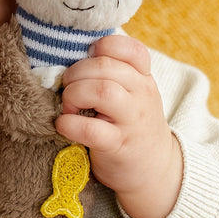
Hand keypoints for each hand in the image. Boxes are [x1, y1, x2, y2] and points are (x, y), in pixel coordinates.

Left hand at [56, 34, 181, 217]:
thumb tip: (69, 56)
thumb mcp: (132, 94)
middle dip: (75, 74)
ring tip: (68, 107)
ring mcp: (131, 120)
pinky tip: (63, 125)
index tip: (87, 59)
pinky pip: (91, 129)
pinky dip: (69, 124)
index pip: (130, 48)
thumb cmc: (131, 125)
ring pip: (101, 91)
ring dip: (74, 95)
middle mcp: (141, 94)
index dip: (103, 46)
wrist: (155, 170)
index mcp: (143, 77)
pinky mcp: (117, 145)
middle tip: (67, 88)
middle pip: (104, 66)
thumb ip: (112, 73)